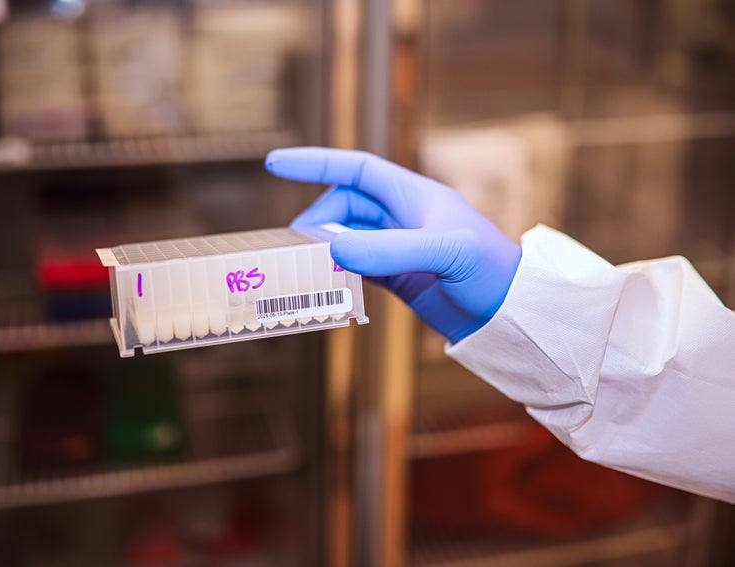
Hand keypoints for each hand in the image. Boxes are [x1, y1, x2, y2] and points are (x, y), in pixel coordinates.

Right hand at [265, 146, 521, 342]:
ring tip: (309, 269)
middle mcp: (403, 217)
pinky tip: (328, 285)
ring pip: (346, 238)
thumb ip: (389, 250)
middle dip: (317, 221)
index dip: (315, 163)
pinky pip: (355, 267)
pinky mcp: (399, 278)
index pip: (355, 169)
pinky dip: (337, 273)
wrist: (512, 315)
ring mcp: (398, 248)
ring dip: (325, 249)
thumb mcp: (444, 253)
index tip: (275, 164)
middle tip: (300, 250)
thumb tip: (333, 247)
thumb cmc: (492, 272)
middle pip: (343, 206)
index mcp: (413, 196)